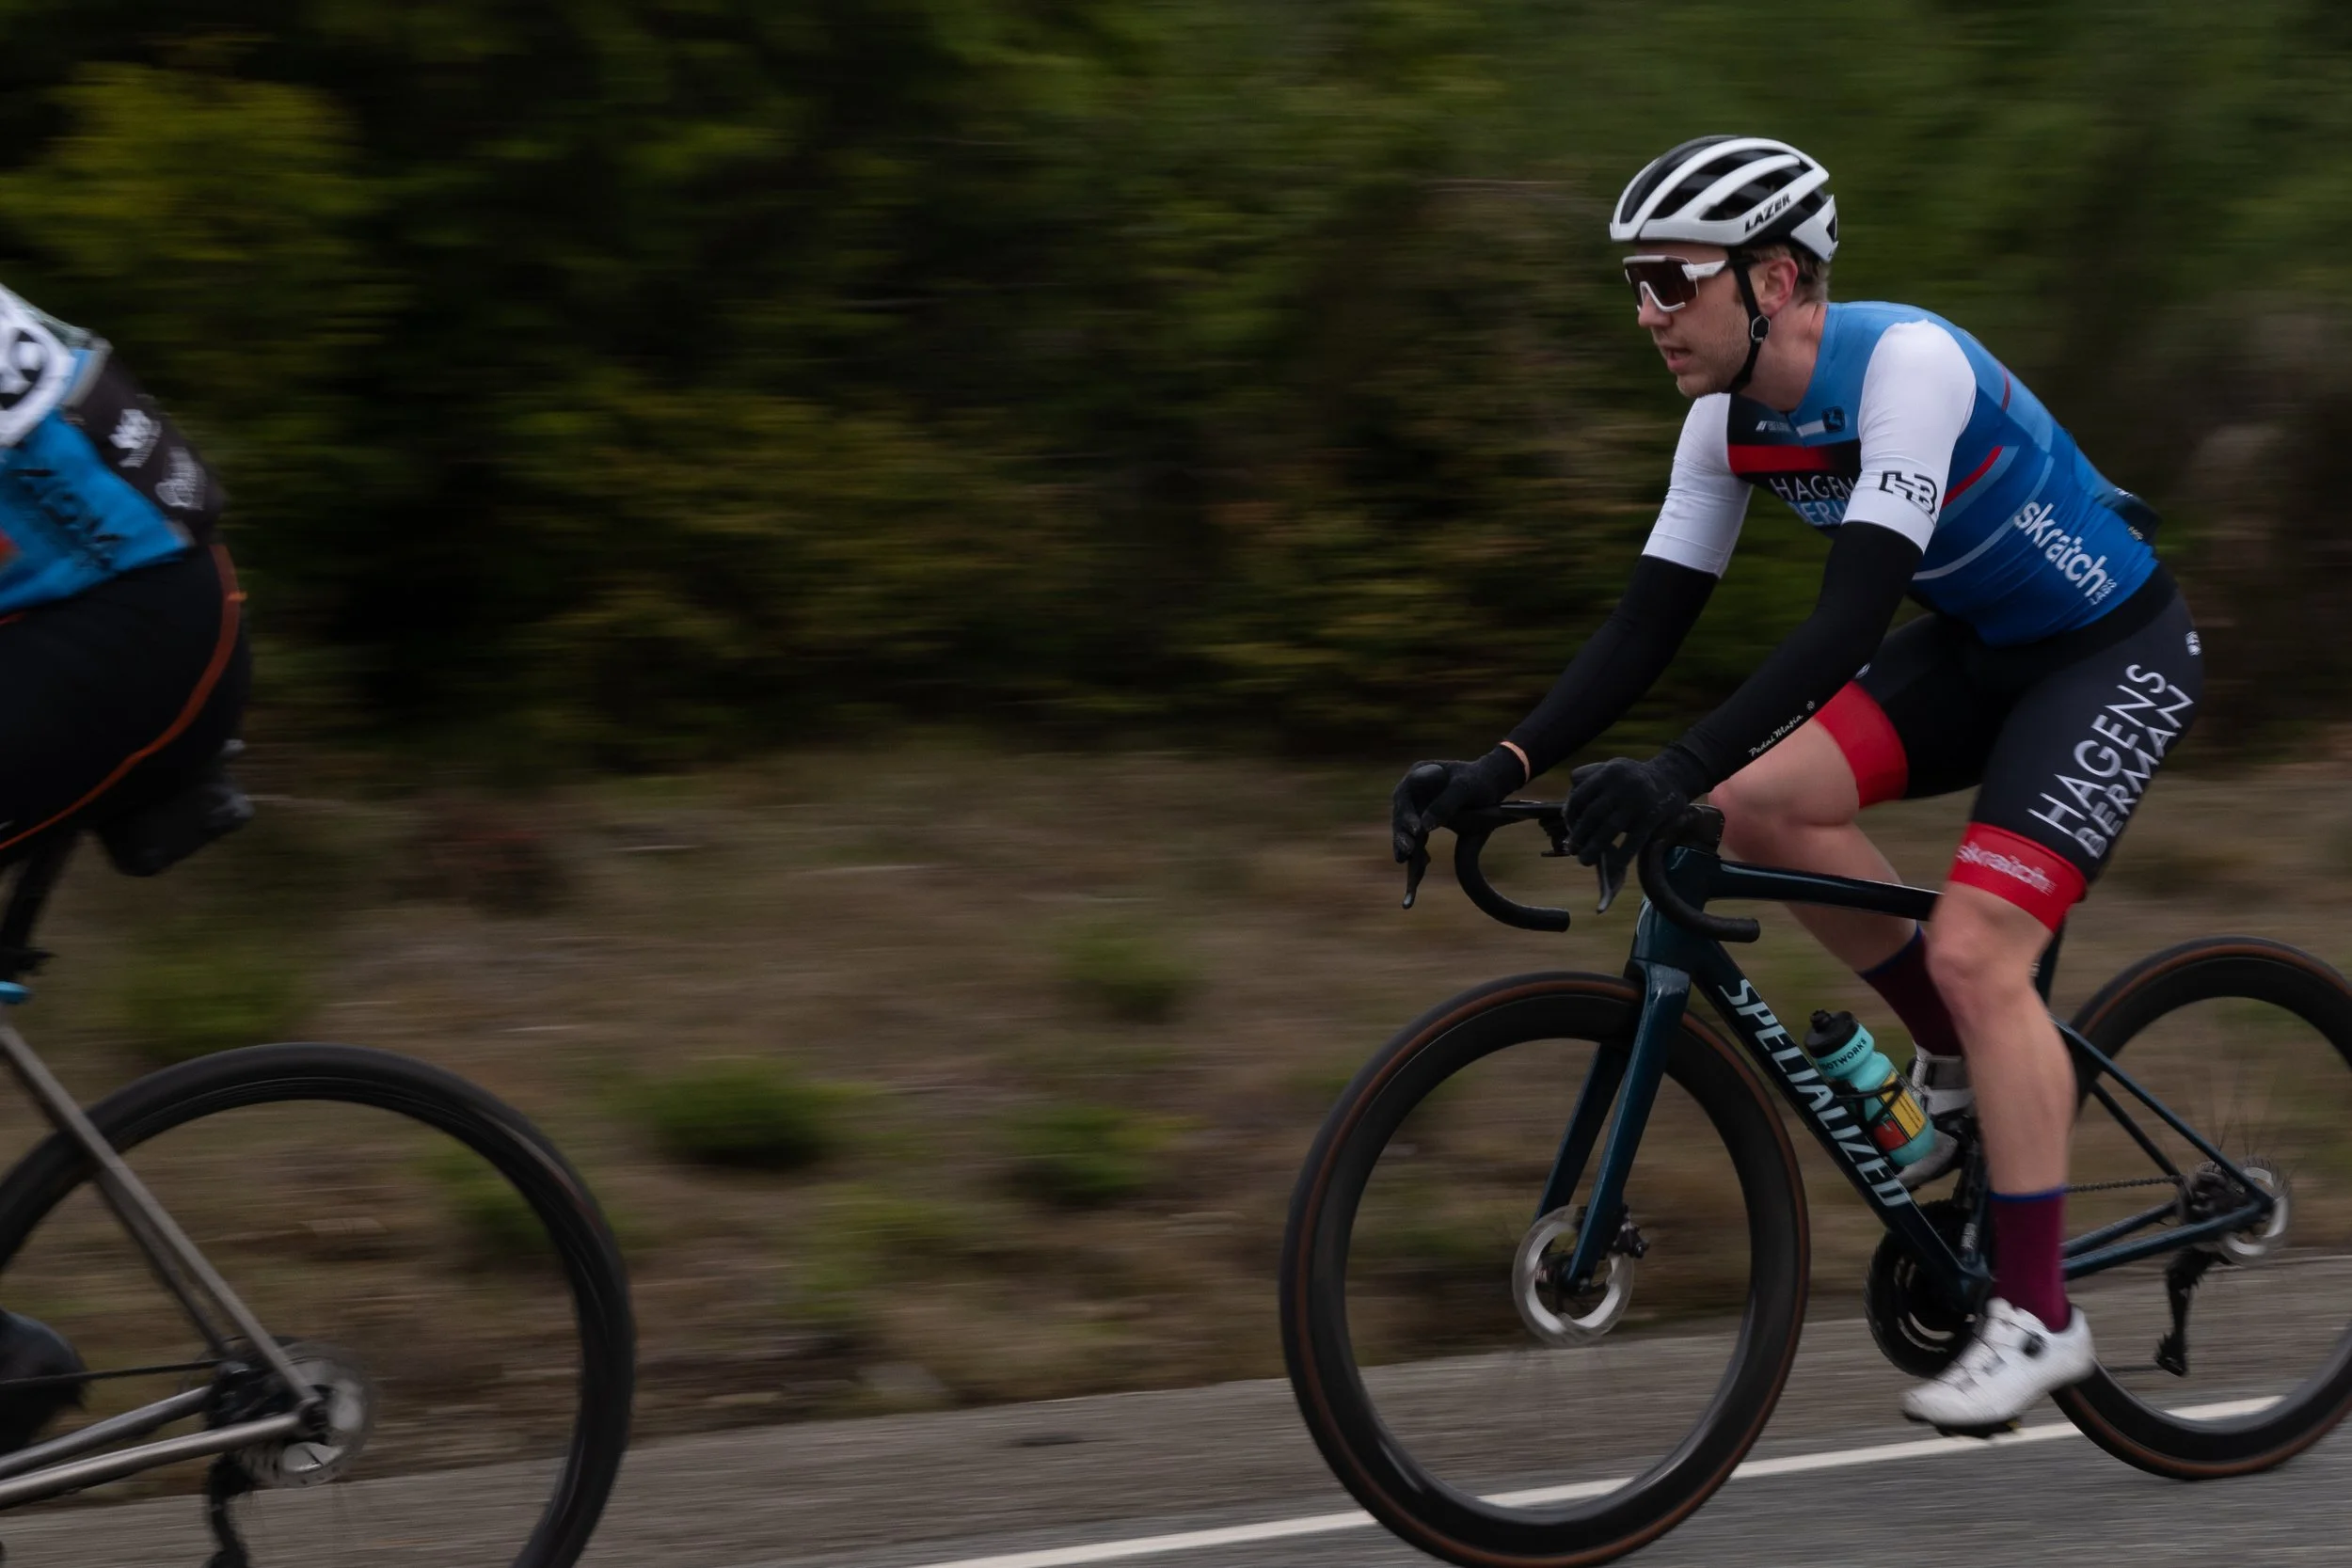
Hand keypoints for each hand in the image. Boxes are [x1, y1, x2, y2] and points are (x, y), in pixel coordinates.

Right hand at [1390, 748, 1526, 862]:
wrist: (1491, 784)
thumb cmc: (1479, 781)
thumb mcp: (1465, 788)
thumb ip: (1445, 804)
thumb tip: (1424, 827)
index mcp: (1418, 773)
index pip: (1404, 796)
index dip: (1405, 814)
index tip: (1416, 830)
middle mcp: (1412, 790)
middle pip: (1401, 814)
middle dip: (1402, 835)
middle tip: (1407, 853)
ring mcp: (1416, 805)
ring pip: (1405, 828)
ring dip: (1407, 846)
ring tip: (1410, 865)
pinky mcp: (1423, 819)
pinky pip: (1416, 836)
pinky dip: (1418, 850)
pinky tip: (1423, 864)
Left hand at [1565, 749, 1707, 865]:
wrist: (1674, 776)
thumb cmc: (1634, 778)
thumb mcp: (1611, 768)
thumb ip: (1590, 782)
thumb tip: (1568, 810)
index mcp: (1608, 771)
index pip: (1580, 796)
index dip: (1571, 815)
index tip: (1569, 827)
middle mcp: (1622, 784)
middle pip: (1592, 815)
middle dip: (1580, 835)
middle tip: (1572, 849)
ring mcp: (1638, 800)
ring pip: (1609, 829)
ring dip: (1594, 848)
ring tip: (1585, 860)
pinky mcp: (1653, 816)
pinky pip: (1633, 840)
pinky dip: (1621, 856)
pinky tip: (1613, 867)